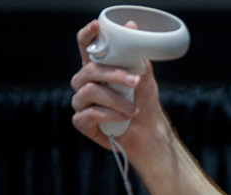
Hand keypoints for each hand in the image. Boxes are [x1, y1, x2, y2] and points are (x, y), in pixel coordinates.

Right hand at [69, 20, 168, 159]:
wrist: (148, 132)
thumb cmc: (142, 101)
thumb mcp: (144, 77)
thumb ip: (135, 55)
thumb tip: (131, 26)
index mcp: (97, 68)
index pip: (85, 47)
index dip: (88, 36)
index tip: (96, 26)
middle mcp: (84, 83)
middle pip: (89, 70)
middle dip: (114, 75)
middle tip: (135, 81)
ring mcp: (81, 103)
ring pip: (89, 92)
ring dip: (116, 100)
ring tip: (134, 109)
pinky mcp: (82, 122)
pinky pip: (87, 115)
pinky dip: (109, 115)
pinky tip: (124, 117)